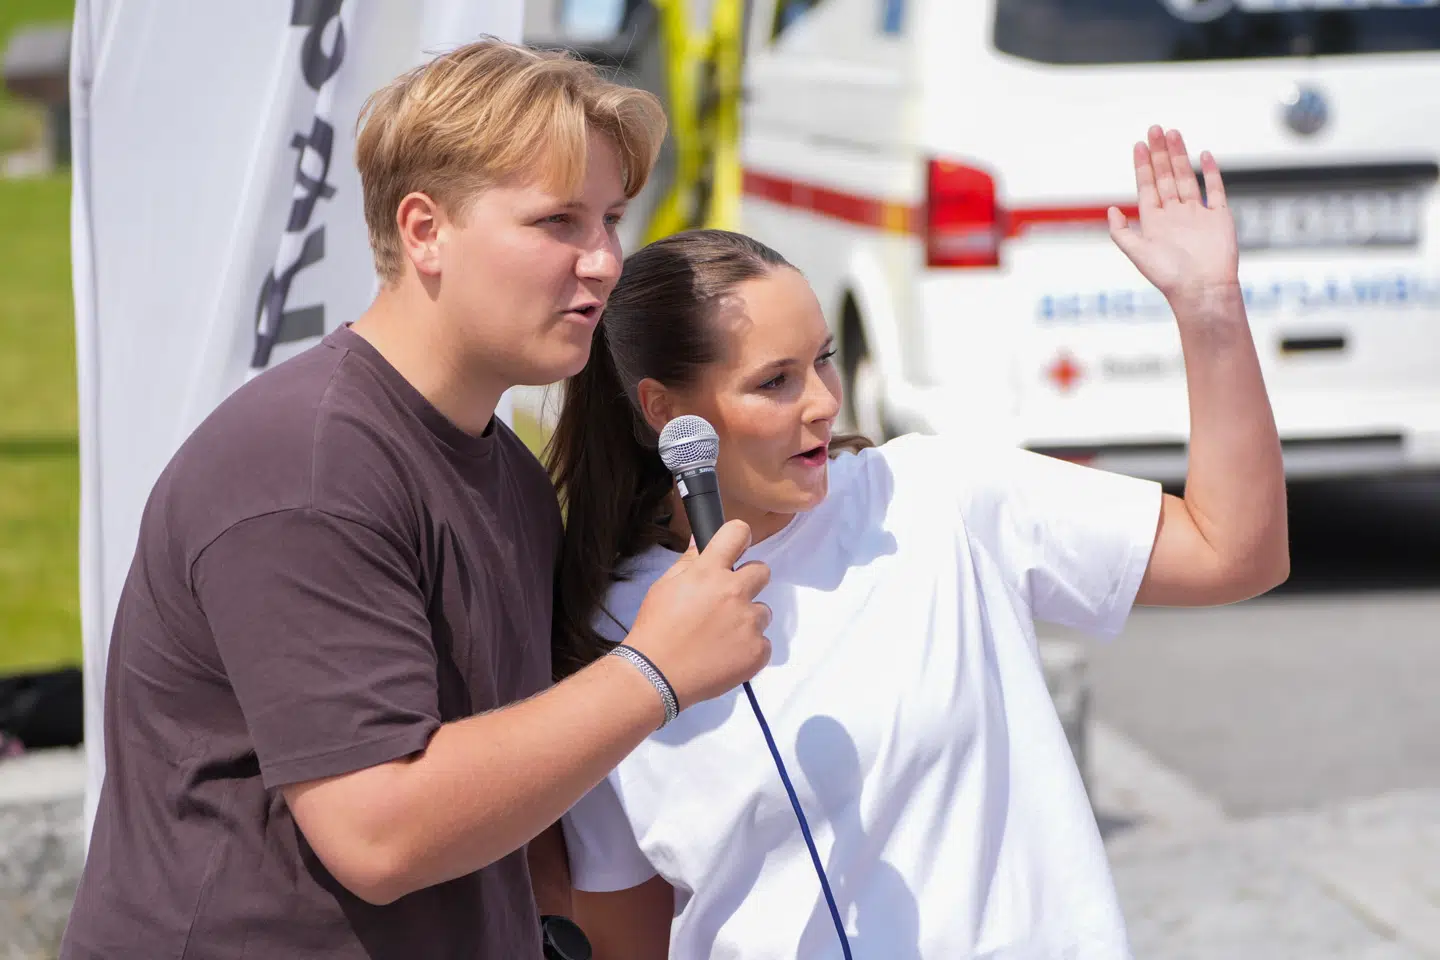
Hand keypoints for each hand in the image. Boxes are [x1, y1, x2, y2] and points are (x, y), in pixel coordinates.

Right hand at [625, 519, 771, 711]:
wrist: (656, 676)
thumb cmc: (655, 631)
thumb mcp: (664, 588)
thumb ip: (688, 562)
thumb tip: (700, 540)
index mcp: (709, 572)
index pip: (738, 533)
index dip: (739, 538)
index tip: (736, 549)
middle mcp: (734, 592)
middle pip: (762, 570)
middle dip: (747, 581)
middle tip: (726, 601)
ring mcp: (749, 623)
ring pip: (762, 611)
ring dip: (747, 619)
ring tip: (720, 636)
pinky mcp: (757, 650)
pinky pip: (763, 642)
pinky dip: (748, 648)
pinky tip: (725, 654)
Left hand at [1108, 126, 1238, 313]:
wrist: (1202, 289)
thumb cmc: (1169, 276)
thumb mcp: (1137, 253)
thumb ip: (1121, 232)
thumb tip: (1110, 210)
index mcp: (1154, 222)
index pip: (1147, 186)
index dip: (1142, 165)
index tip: (1139, 144)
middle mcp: (1175, 215)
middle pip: (1166, 176)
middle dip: (1160, 153)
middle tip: (1155, 128)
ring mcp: (1197, 214)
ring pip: (1187, 177)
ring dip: (1180, 155)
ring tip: (1173, 132)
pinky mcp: (1219, 216)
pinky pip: (1215, 189)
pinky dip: (1211, 172)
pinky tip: (1204, 154)